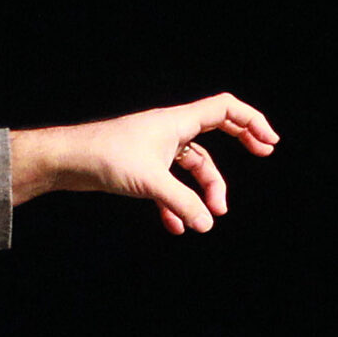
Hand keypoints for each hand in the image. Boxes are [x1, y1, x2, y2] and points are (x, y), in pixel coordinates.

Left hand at [8, 93, 280, 231]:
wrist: (67, 161)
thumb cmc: (105, 158)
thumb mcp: (150, 182)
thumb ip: (182, 202)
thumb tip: (207, 224)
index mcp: (177, 121)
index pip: (225, 109)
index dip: (252, 121)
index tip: (270, 142)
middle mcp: (169, 130)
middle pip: (216, 131)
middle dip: (241, 145)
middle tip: (264, 156)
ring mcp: (156, 148)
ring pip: (193, 165)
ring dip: (204, 190)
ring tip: (209, 218)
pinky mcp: (142, 166)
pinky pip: (170, 183)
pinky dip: (176, 204)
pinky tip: (176, 227)